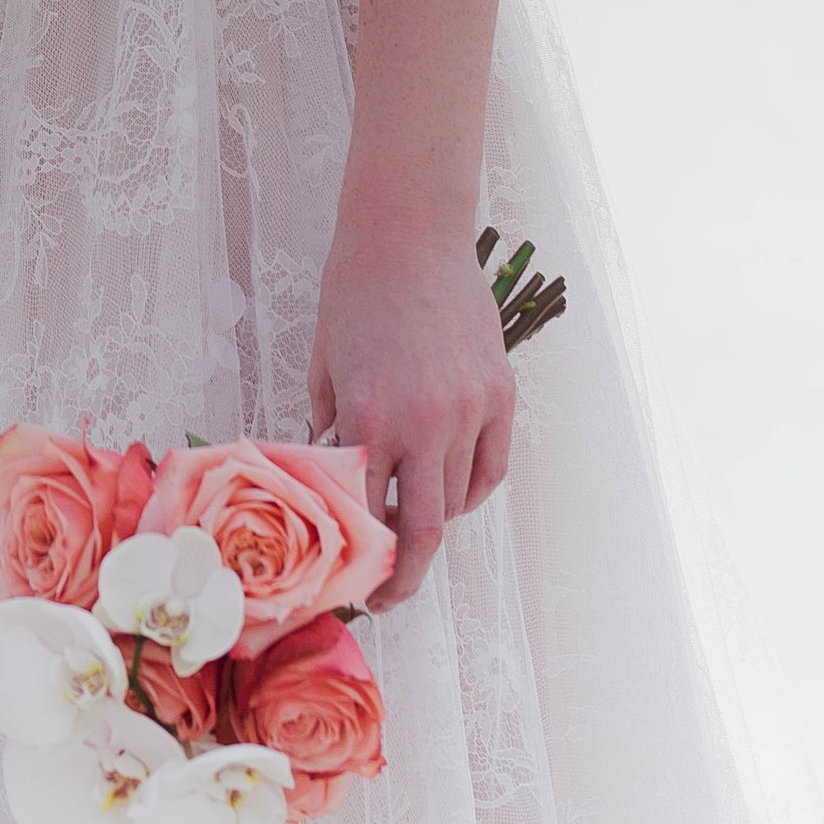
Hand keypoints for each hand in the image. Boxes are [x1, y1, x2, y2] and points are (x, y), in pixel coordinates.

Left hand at [305, 218, 513, 612]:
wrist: (410, 229)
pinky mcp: (501, 394)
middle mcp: (424, 423)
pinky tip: (450, 487)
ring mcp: (469, 410)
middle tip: (388, 593)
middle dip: (404, 578)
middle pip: (423, 533)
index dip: (357, 558)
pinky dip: (472, 489)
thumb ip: (331, 427)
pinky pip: (492, 469)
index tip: (349, 579)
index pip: (365, 517)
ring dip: (433, 519)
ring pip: (458, 501)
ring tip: (411, 515)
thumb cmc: (354, 289)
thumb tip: (335, 479)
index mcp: (369, 417)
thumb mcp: (323, 362)